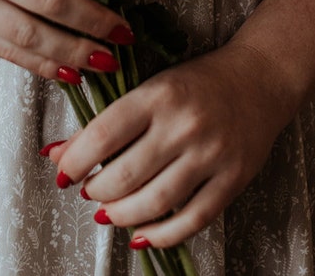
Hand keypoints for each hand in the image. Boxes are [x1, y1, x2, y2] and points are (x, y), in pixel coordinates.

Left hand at [46, 42, 293, 247]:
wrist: (260, 78)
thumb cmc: (197, 82)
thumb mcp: (150, 89)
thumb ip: (105, 122)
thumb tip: (54, 154)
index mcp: (158, 94)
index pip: (104, 134)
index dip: (74, 160)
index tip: (63, 173)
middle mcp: (184, 124)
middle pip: (125, 175)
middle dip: (97, 192)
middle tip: (90, 192)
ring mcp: (211, 153)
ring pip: (155, 202)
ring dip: (122, 216)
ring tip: (110, 213)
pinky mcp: (233, 179)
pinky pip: (192, 220)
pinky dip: (161, 235)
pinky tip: (142, 234)